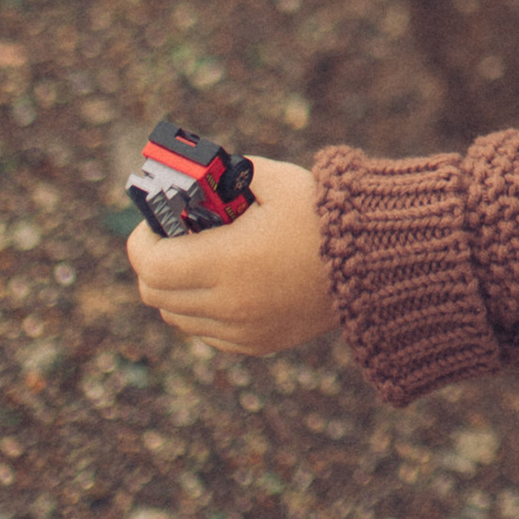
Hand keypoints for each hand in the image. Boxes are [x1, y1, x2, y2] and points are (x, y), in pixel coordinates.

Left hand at [126, 153, 336, 355]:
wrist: (375, 260)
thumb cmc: (324, 213)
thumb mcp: (273, 180)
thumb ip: (226, 175)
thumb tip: (191, 174)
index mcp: (227, 261)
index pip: (150, 265)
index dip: (142, 241)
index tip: (155, 222)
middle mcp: (229, 304)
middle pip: (155, 295)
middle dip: (154, 264)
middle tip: (173, 238)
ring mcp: (243, 330)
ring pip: (177, 317)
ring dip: (175, 289)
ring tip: (200, 260)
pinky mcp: (258, 344)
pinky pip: (207, 334)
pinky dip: (202, 312)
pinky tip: (225, 285)